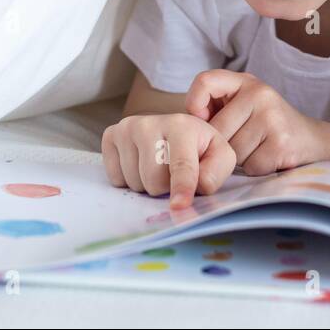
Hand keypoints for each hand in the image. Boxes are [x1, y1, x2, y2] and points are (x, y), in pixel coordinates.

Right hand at [101, 113, 236, 208]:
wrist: (173, 131)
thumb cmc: (198, 147)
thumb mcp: (219, 156)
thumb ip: (215, 173)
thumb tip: (198, 188)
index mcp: (182, 126)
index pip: (181, 164)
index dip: (181, 188)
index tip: (179, 206)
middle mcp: (149, 123)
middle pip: (153, 180)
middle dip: (164, 188)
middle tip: (172, 175)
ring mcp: (127, 128)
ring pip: (134, 182)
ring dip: (147, 185)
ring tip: (157, 168)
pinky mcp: (110, 135)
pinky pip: (116, 178)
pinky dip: (129, 180)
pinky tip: (140, 165)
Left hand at [184, 70, 324, 175]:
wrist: (313, 141)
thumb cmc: (267, 126)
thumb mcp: (244, 105)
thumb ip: (215, 108)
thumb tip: (189, 129)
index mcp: (246, 81)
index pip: (204, 82)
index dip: (195, 104)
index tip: (203, 121)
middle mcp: (260, 94)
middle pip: (216, 129)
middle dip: (222, 145)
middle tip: (241, 143)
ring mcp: (272, 118)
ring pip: (231, 151)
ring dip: (238, 160)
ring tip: (256, 150)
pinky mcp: (280, 144)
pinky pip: (248, 166)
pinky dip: (254, 170)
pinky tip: (267, 159)